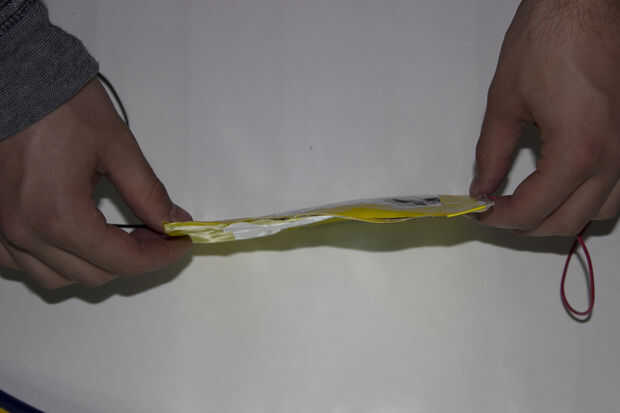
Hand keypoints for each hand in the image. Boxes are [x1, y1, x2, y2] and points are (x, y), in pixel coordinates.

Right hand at [0, 78, 191, 287]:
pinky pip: (20, 263)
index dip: (160, 257)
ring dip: (95, 265)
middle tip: (158, 233)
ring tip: (120, 237)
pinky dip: (52, 260)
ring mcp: (1, 230)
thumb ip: (148, 194)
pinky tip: (74, 237)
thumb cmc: (64, 104)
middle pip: (93, 275)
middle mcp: (25, 233)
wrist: (15, 76)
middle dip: (134, 259)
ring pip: (56, 277)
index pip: (123, 261)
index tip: (181, 242)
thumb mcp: (118, 148)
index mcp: (59, 216)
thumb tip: (174, 222)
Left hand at [470, 0, 619, 235]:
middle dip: (525, 225)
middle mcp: (614, 160)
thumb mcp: (505, 101)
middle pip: (567, 222)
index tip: (479, 212)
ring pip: (601, 213)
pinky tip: (565, 186)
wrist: (588, 3)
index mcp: (577, 152)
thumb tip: (483, 187)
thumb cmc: (549, 41)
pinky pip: (619, 189)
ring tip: (529, 202)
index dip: (499, 218)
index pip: (533, 211)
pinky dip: (590, 199)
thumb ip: (491, 153)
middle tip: (497, 210)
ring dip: (562, 216)